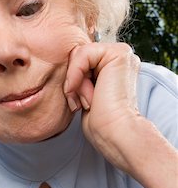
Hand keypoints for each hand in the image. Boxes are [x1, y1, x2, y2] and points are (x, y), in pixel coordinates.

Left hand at [64, 42, 140, 170]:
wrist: (114, 134)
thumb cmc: (100, 124)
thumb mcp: (84, 95)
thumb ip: (79, 77)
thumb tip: (66, 67)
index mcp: (112, 67)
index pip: (78, 61)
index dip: (71, 82)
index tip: (77, 105)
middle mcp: (119, 58)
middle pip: (76, 55)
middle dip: (72, 81)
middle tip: (81, 104)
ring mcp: (122, 53)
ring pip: (78, 54)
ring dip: (75, 82)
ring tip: (86, 101)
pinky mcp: (119, 53)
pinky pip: (82, 54)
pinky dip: (76, 75)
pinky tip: (86, 94)